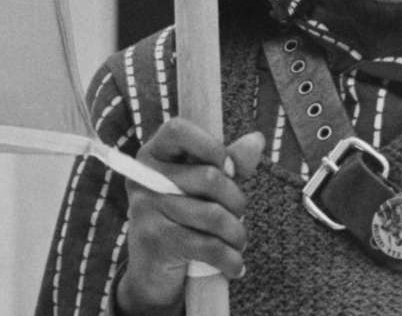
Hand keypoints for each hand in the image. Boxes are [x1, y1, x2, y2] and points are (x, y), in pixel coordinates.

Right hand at [115, 120, 264, 314]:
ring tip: (238, 241)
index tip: (227, 165)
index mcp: (154, 154)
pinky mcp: (155, 241)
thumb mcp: (205, 185)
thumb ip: (229, 161)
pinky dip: (230, 258)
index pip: (177, 129)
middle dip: (236, 200)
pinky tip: (236, 265)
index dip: (210, 144)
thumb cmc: (185, 216)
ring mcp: (145, 210)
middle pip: (209, 177)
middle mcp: (144, 177)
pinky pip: (207, 246)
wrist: (153, 271)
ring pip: (213, 215)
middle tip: (238, 214)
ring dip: (236, 233)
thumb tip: (256, 140)